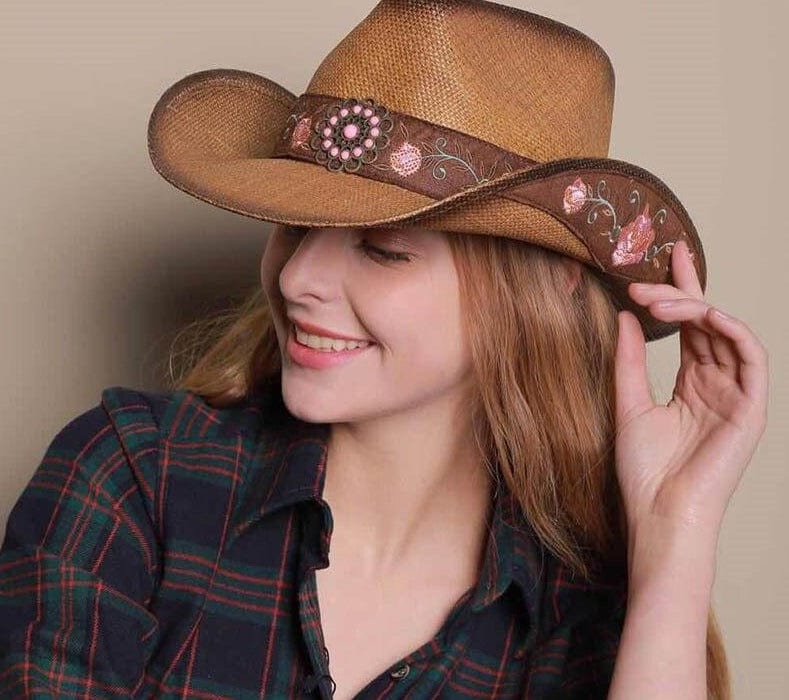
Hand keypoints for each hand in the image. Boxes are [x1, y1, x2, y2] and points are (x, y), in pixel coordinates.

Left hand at [613, 240, 768, 539]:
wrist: (658, 514)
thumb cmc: (643, 470)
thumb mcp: (628, 403)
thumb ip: (629, 359)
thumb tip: (624, 314)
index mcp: (693, 384)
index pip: (691, 326)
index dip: (683, 290)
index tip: (669, 255)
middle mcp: (718, 384)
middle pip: (708, 322)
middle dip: (679, 293)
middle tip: (644, 279)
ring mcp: (737, 395)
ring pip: (726, 332)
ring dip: (694, 308)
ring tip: (655, 300)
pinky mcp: (752, 408)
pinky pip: (751, 356)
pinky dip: (729, 328)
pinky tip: (701, 314)